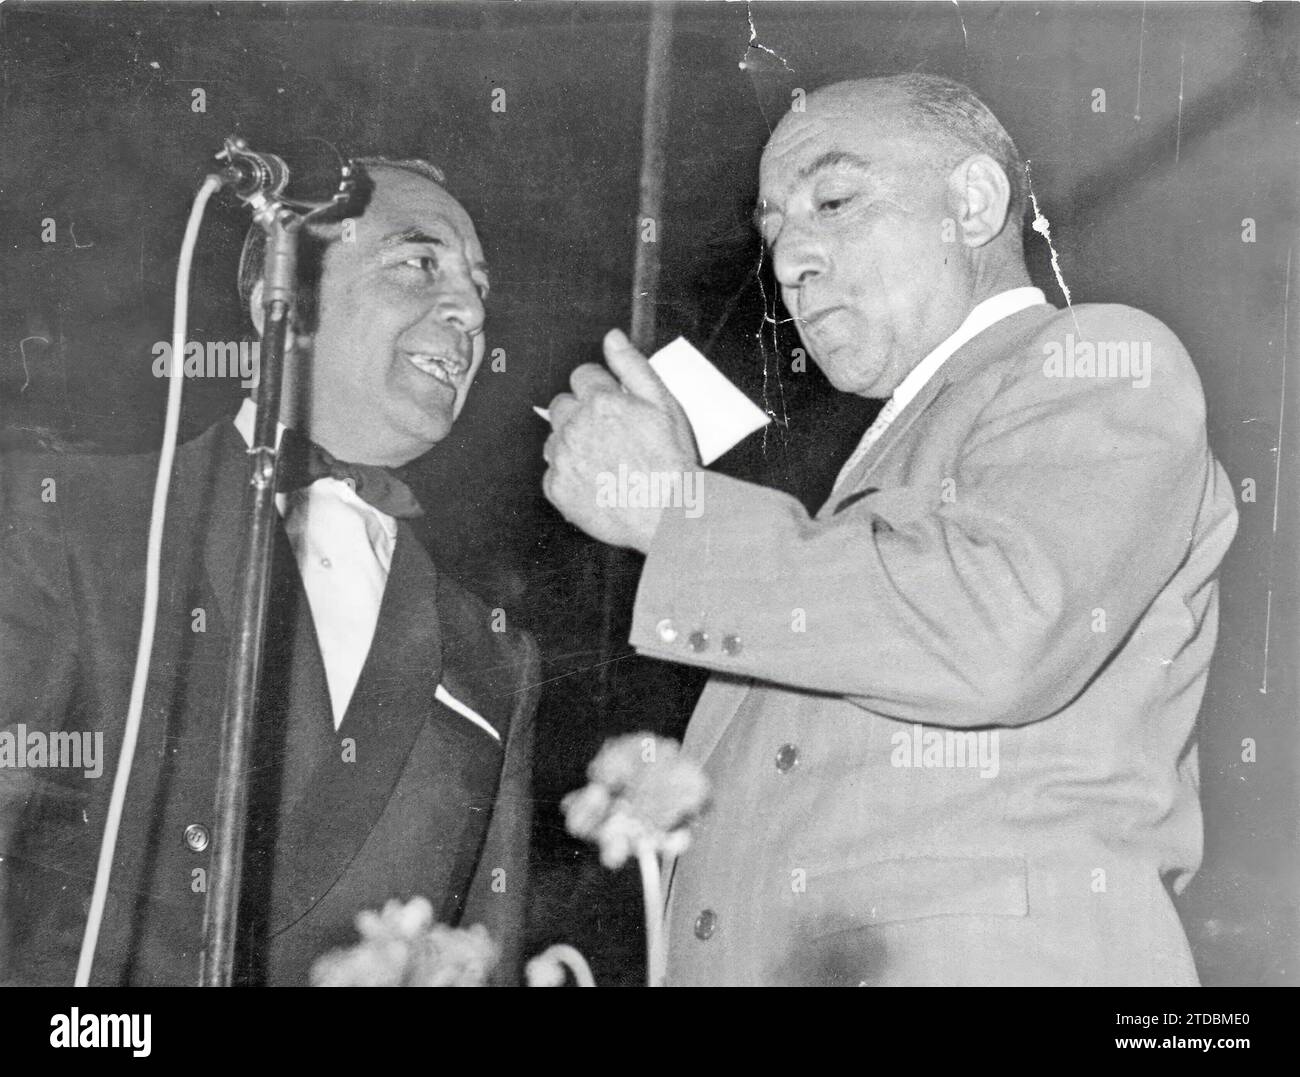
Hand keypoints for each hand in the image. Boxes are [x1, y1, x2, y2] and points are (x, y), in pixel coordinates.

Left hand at [542, 329, 700, 552]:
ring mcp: (563, 458)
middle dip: (581, 413)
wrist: (668, 514)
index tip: (612, 403)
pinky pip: (553, 473)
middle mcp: (575, 426)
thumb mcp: (663, 404)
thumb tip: (613, 337)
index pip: (582, 375)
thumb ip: (633, 366)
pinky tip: (596, 482)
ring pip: (555, 439)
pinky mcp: (557, 488)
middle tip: (610, 435)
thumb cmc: (671, 463)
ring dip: (573, 444)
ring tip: (605, 462)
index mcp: (600, 401)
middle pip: (562, 405)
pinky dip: (569, 476)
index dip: (599, 388)